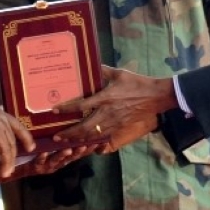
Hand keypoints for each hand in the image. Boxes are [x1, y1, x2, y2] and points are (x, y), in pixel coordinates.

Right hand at [0, 103, 35, 176]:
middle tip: (9, 170)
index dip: (27, 139)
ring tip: (3, 173)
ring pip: (5, 150)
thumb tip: (2, 120)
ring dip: (4, 164)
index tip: (31, 148)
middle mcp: (1, 120)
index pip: (20, 127)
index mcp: (2, 114)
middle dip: (11, 159)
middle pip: (12, 143)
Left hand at [12, 143, 98, 178]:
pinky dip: (42, 157)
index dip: (88, 148)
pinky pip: (39, 161)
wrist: (21, 166)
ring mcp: (48, 166)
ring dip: (63, 154)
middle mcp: (58, 163)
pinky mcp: (37, 167)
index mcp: (64, 157)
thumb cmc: (38, 152)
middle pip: (71, 157)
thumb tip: (75, 125)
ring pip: (57, 160)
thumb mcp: (53, 146)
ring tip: (68, 149)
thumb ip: (63, 139)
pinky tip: (44, 152)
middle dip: (78, 151)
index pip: (79, 152)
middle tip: (85, 145)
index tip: (98, 142)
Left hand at [50, 67, 174, 149]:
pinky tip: (85, 144)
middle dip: (69, 134)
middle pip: (84, 127)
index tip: (54, 111)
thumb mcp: (119, 73)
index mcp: (105, 98)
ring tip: (66, 142)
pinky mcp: (121, 128)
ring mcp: (115, 123)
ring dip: (79, 140)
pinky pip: (105, 138)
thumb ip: (103, 70)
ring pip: (93, 135)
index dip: (66, 109)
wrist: (156, 96)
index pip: (81, 105)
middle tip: (56, 137)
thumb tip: (92, 64)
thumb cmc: (137, 83)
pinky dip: (93, 142)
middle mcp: (108, 113)